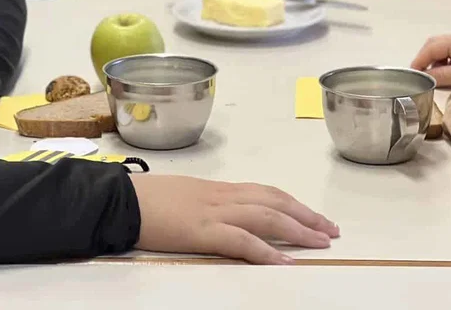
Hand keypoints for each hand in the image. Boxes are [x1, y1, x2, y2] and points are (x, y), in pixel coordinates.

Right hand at [130, 176, 338, 264]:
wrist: (119, 200)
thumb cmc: (144, 200)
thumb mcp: (183, 196)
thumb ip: (206, 203)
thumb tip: (223, 215)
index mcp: (217, 189)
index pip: (264, 192)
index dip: (293, 203)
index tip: (314, 215)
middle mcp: (221, 196)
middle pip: (274, 201)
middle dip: (306, 216)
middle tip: (331, 230)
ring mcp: (213, 212)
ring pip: (266, 216)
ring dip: (297, 229)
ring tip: (320, 242)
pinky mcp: (202, 231)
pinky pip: (241, 240)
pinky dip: (266, 251)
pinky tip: (285, 262)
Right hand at [411, 28, 450, 87]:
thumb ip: (442, 75)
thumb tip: (424, 77)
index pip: (431, 48)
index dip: (419, 60)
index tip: (412, 74)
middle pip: (435, 45)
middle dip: (425, 59)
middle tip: (420, 75)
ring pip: (444, 48)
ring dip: (436, 61)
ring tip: (435, 76)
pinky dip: (446, 61)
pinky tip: (449, 73)